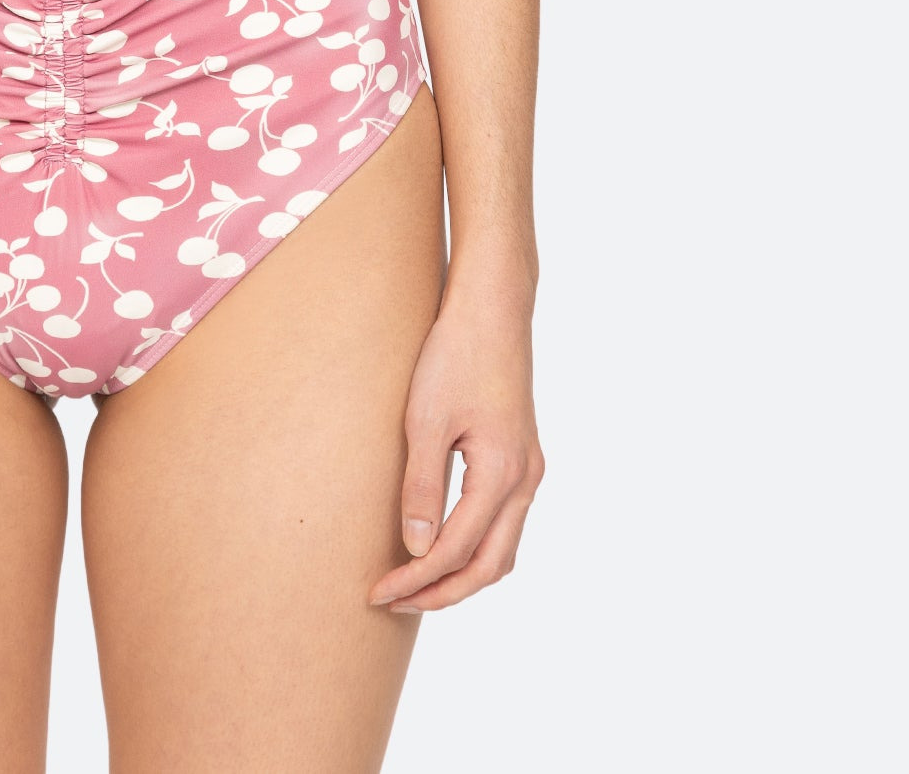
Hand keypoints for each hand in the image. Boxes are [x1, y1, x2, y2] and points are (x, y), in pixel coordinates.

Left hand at [369, 279, 543, 613]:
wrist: (492, 309)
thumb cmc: (455, 355)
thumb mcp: (426, 419)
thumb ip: (421, 486)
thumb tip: (416, 549)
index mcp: (502, 474)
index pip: (456, 550)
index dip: (416, 577)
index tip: (379, 591)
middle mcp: (525, 481)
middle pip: (490, 566)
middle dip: (443, 592)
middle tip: (395, 600)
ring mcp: (529, 471)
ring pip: (503, 550)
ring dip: (462, 574)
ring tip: (415, 583)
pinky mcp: (523, 459)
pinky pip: (504, 524)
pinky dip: (476, 548)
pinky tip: (442, 544)